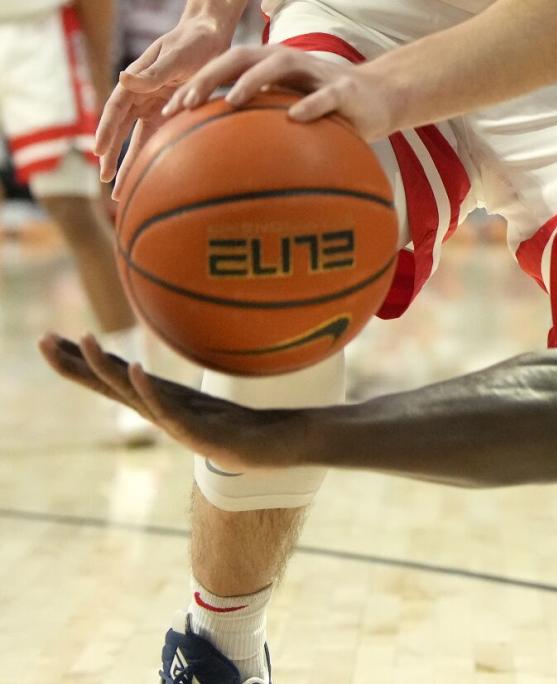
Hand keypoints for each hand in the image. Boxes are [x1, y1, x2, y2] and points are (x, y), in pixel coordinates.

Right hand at [38, 333, 303, 471]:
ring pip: (134, 394)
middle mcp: (163, 414)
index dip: (80, 363)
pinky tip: (136, 369)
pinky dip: (150, 388)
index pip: (113, 379)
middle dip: (76, 365)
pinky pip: (171, 407)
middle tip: (42, 340)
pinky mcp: (201, 433)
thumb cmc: (246, 429)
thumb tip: (168, 380)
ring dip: (108, 368)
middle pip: (110, 386)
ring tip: (84, 340)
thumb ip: (185, 396)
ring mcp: (179, 424)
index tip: (50, 340)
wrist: (282, 448)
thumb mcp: (207, 405)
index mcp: (162, 404)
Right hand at [96, 16, 232, 196]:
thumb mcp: (174, 56)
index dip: (107, 131)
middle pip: (122, 129)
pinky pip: (160, 136)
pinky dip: (153, 154)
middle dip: (112, 155)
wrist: (211, 33)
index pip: (116, 110)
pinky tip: (150, 174)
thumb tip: (123, 79)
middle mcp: (142, 94)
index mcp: (137, 81)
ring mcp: (156, 104)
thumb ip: (152, 73)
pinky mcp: (172, 110)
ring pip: (139, 138)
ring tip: (121, 189)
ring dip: (130, 162)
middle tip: (107, 180)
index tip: (99, 152)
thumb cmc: (193, 41)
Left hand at [162, 45, 402, 143]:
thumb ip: (261, 126)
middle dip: (211, 76)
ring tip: (232, 100)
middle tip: (186, 101)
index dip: (196, 83)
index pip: (225, 66)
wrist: (381, 98)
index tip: (168, 111)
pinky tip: (295, 118)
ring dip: (252, 80)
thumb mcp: (292, 114)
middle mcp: (289, 62)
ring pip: (278, 66)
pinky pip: (325, 96)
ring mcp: (317, 72)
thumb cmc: (328, 111)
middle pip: (242, 57)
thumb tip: (219, 163)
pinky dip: (309, 104)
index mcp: (270, 67)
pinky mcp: (345, 90)